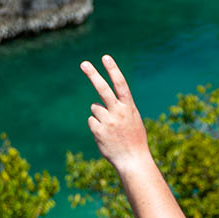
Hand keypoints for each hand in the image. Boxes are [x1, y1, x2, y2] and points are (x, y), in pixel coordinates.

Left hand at [81, 55, 150, 171]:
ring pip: (95, 108)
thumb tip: (96, 105)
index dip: (113, 70)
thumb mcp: (133, 120)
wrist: (132, 160)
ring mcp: (108, 121)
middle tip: (84, 63)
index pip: (121, 84)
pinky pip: (91, 120)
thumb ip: (119, 109)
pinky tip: (105, 135)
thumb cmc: (134, 139)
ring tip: (111, 128)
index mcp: (129, 107)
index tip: (105, 57)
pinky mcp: (98, 130)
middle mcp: (118, 112)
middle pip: (103, 89)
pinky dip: (96, 126)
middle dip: (93, 75)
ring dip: (99, 115)